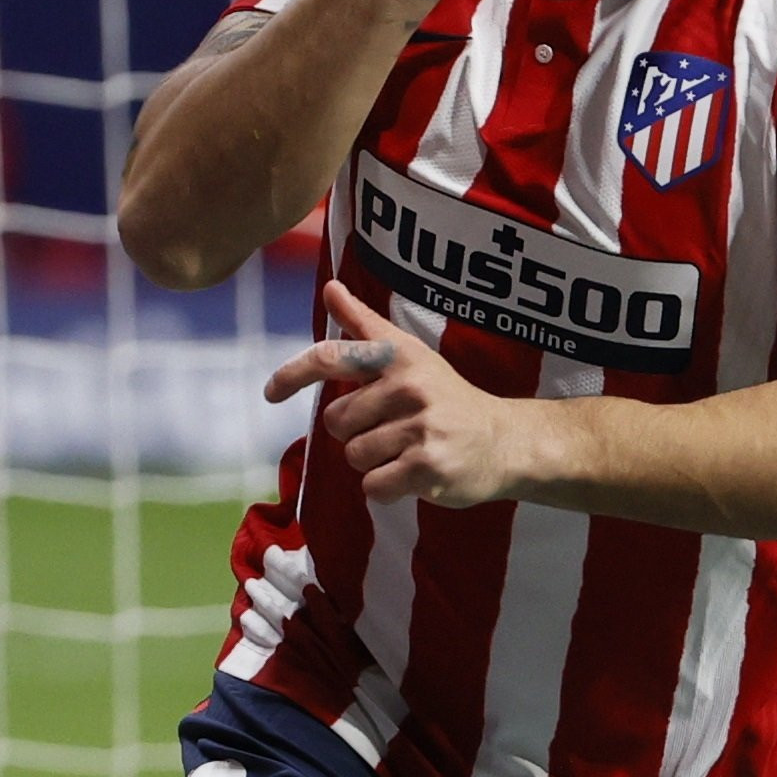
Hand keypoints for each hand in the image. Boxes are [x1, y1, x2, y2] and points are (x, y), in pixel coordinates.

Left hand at [263, 279, 536, 507]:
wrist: (506, 442)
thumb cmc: (449, 399)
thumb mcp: (411, 356)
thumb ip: (366, 326)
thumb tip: (331, 287)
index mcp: (400, 357)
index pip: (333, 357)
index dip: (294, 373)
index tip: (270, 392)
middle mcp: (410, 386)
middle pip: (337, 421)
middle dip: (357, 433)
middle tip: (396, 431)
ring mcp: (420, 427)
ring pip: (354, 455)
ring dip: (374, 462)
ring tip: (408, 451)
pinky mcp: (427, 466)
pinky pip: (373, 485)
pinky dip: (387, 488)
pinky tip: (415, 474)